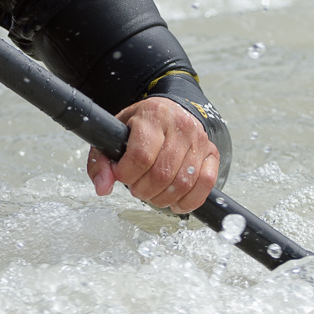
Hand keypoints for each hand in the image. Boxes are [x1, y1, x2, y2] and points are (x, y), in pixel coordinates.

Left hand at [86, 97, 218, 214]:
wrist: (169, 111)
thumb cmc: (139, 125)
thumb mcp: (114, 134)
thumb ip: (101, 161)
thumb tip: (103, 187)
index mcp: (153, 115)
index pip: (141, 156)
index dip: (127, 174)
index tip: (121, 176)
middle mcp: (180, 125)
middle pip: (162, 173)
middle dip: (144, 190)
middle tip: (136, 189)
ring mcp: (199, 139)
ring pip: (183, 182)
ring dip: (163, 198)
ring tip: (152, 195)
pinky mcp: (212, 153)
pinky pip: (206, 183)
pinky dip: (190, 200)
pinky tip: (175, 202)